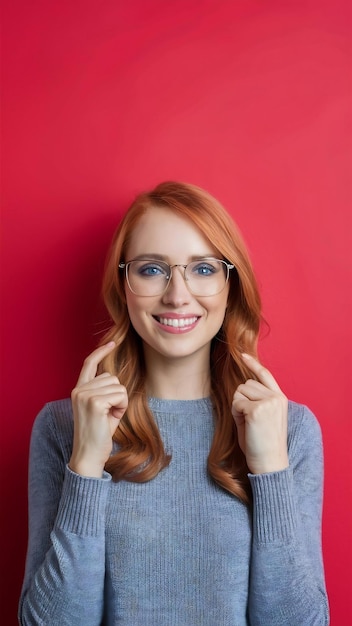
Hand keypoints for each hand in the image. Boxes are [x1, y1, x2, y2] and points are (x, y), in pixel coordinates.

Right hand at [69, 342, 127, 477]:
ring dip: (121, 402)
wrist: (89, 455)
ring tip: (110, 417)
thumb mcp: (101, 409)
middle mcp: (79, 390)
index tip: (113, 342)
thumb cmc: (98, 435)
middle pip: (112, 377)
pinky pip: (121, 395)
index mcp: (78, 390)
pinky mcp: (95, 402)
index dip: (101, 351)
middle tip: (109, 414)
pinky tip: (113, 418)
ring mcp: (85, 395)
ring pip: (119, 386)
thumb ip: (105, 392)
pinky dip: (122, 406)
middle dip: (118, 394)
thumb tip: (116, 379)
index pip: (89, 364)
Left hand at [232, 354, 288, 474]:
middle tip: (249, 420)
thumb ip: (257, 400)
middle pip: (246, 384)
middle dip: (242, 400)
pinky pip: (236, 403)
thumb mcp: (264, 417)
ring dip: (238, 406)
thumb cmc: (263, 443)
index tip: (243, 355)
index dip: (253, 364)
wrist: (270, 463)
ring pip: (240, 391)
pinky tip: (246, 426)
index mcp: (280, 398)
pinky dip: (236, 414)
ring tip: (249, 423)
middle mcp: (276, 397)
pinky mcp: (257, 409)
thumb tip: (242, 386)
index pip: (265, 375)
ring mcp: (268, 402)